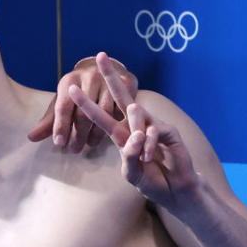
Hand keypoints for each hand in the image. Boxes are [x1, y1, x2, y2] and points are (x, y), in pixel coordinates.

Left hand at [28, 54, 137, 150]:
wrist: (102, 70)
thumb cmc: (77, 92)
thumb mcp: (62, 103)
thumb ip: (49, 121)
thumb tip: (31, 137)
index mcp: (69, 81)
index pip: (63, 107)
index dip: (60, 126)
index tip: (58, 143)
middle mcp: (89, 78)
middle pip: (83, 112)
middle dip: (77, 135)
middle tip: (73, 150)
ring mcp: (109, 81)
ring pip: (103, 114)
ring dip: (95, 133)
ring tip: (89, 145)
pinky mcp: (127, 83)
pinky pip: (121, 109)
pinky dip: (114, 124)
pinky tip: (107, 135)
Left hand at [68, 52, 197, 209]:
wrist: (174, 189)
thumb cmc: (150, 180)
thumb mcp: (132, 172)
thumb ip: (128, 157)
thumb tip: (135, 137)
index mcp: (121, 134)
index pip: (101, 115)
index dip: (87, 102)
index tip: (72, 87)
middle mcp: (136, 125)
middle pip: (121, 95)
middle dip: (110, 75)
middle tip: (100, 56)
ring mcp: (153, 124)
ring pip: (136, 113)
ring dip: (136, 133)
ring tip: (142, 156)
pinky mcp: (168, 129)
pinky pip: (152, 131)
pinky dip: (148, 146)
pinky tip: (149, 157)